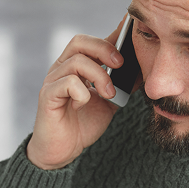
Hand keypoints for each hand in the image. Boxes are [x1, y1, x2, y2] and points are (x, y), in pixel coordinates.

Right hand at [26, 17, 127, 169]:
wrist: (64, 151)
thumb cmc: (82, 124)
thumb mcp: (109, 101)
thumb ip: (120, 84)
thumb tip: (141, 68)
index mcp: (74, 66)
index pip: (90, 41)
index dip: (110, 36)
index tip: (130, 38)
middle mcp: (61, 69)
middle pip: (80, 42)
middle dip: (104, 49)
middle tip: (120, 64)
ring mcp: (52, 81)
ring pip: (76, 62)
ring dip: (99, 76)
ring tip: (109, 94)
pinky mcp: (47, 96)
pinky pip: (67, 84)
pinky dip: (82, 93)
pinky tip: (84, 104)